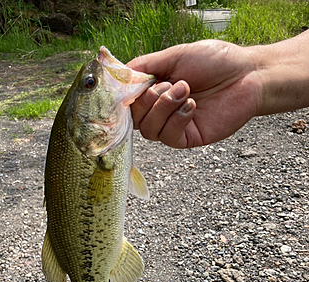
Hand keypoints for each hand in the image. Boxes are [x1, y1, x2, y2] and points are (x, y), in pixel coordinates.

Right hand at [127, 40, 259, 147]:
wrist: (247, 74)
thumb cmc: (215, 62)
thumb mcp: (174, 56)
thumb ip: (145, 65)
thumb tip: (119, 73)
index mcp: (155, 91)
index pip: (128, 103)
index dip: (125, 98)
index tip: (129, 88)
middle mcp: (161, 111)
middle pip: (135, 120)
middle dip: (148, 101)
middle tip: (170, 84)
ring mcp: (173, 126)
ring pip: (149, 131)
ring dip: (164, 108)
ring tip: (186, 90)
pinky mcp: (188, 138)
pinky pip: (168, 137)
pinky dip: (177, 119)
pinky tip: (192, 105)